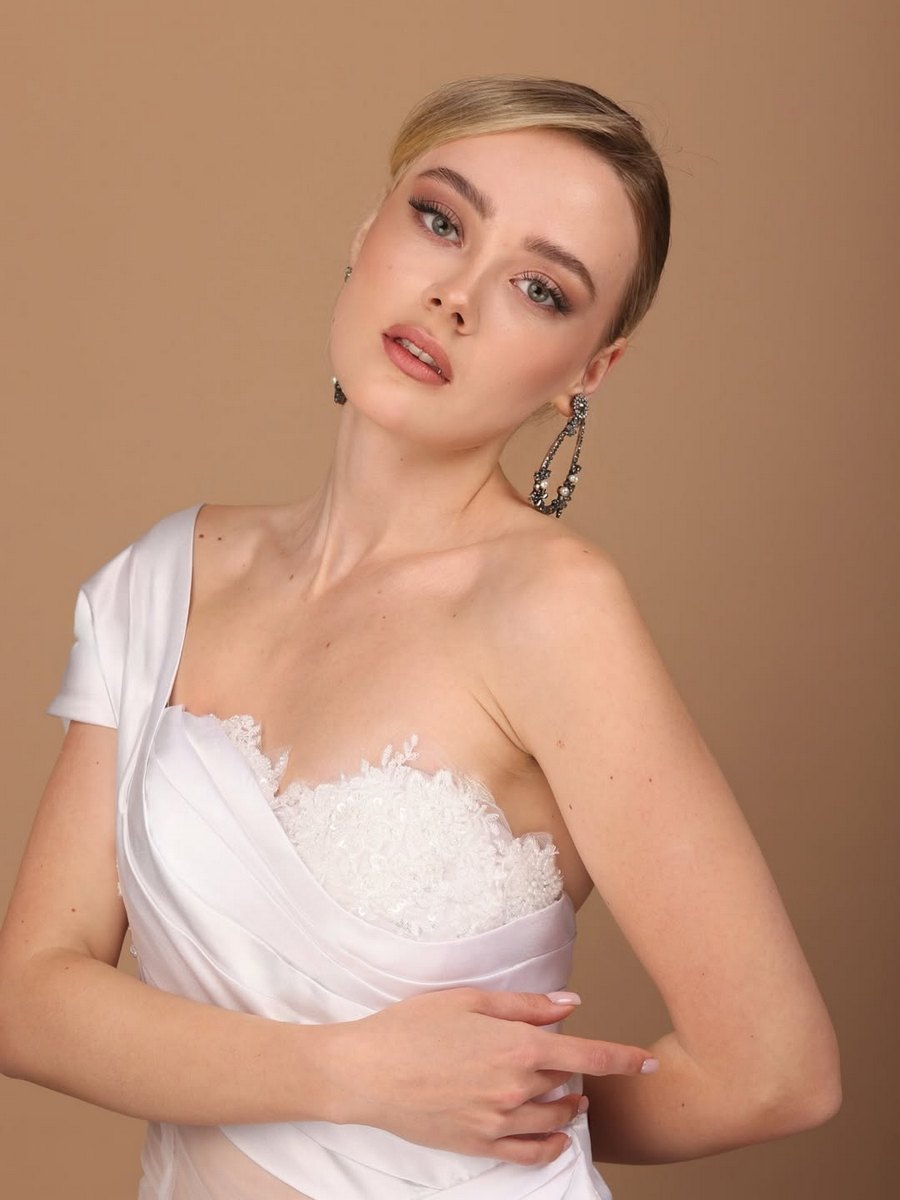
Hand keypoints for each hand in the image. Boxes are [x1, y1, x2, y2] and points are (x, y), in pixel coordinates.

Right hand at [322, 987, 655, 1165]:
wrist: (366, 1072)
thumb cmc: (412, 1026)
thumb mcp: (470, 1001)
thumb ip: (527, 1006)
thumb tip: (571, 1005)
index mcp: (517, 1047)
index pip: (589, 1058)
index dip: (624, 1060)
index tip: (649, 1063)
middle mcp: (516, 1089)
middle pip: (570, 1087)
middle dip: (579, 1076)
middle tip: (569, 1064)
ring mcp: (499, 1122)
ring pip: (556, 1122)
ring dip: (569, 1109)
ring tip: (567, 1097)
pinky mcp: (480, 1145)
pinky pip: (531, 1154)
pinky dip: (552, 1147)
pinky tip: (556, 1137)